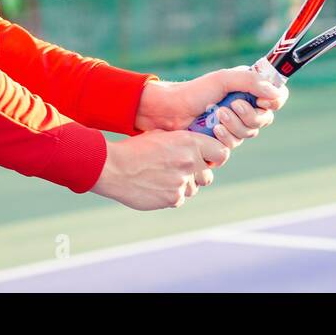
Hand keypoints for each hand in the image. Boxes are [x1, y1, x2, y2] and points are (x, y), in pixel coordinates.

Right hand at [90, 131, 229, 209]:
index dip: (215, 157)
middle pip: (208, 175)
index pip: (221, 153)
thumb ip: (184, 142)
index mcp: (189, 142)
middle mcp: (189, 161)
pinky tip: (155, 186)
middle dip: (197, 174)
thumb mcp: (162, 135)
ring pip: (193, 189)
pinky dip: (170, 195)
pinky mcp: (172, 198)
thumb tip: (200, 149)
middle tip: (180, 170)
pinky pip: (179, 199)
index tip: (207, 159)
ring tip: (162, 177)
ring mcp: (182, 182)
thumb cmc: (135, 149)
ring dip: (183, 186)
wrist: (114, 168)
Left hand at [134, 65, 288, 146]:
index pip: (275, 97)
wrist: (167, 110)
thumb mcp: (223, 79)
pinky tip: (212, 131)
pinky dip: (224, 139)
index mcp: (247, 89)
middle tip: (230, 106)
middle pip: (264, 119)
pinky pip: (232, 147)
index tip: (262, 100)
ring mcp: (232, 126)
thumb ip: (251, 82)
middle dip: (248, 115)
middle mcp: (243, 107)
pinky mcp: (219, 142)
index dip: (274, 101)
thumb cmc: (194, 90)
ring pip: (248, 134)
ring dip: (234, 125)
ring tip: (217, 116)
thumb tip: (276, 93)